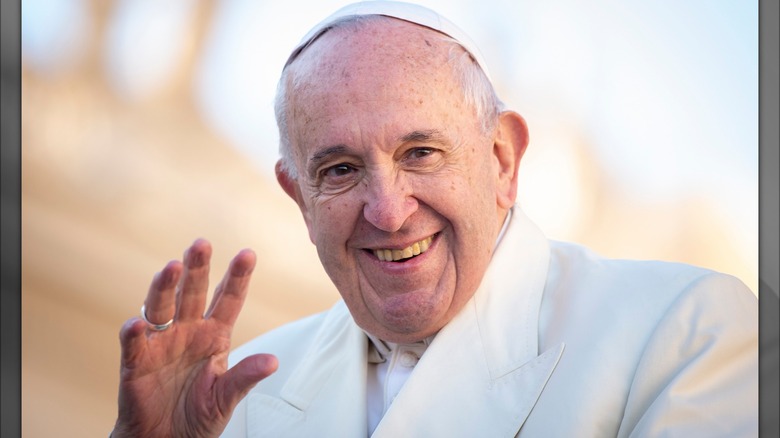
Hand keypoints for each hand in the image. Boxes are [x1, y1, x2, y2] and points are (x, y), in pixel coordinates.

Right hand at [112, 239, 277, 437]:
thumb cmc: (199, 415)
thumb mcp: (227, 397)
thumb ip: (245, 377)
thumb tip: (273, 361)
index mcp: (215, 334)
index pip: (228, 299)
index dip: (237, 277)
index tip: (248, 253)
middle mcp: (188, 330)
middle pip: (192, 294)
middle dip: (197, 268)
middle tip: (201, 244)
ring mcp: (161, 343)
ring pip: (161, 307)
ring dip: (165, 287)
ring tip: (171, 268)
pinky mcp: (136, 362)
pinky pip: (135, 343)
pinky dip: (135, 332)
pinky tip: (138, 323)